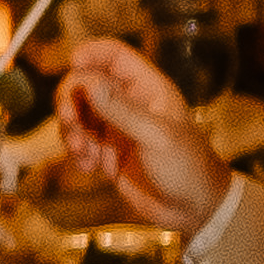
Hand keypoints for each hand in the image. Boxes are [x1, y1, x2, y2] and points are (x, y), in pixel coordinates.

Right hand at [56, 37, 229, 237]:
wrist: (194, 210)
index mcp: (148, 89)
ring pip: (78, 115)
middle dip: (72, 100)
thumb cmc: (186, 166)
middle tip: (70, 121)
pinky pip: (79, 143)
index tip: (72, 64)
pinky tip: (89, 168)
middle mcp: (129, 103)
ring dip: (71, 132)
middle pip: (86, 84)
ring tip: (83, 154)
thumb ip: (120, 109)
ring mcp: (116, 128)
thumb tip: (86, 81)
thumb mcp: (155, 136)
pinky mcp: (106, 153)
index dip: (91, 53)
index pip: (115, 56)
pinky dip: (77, 154)